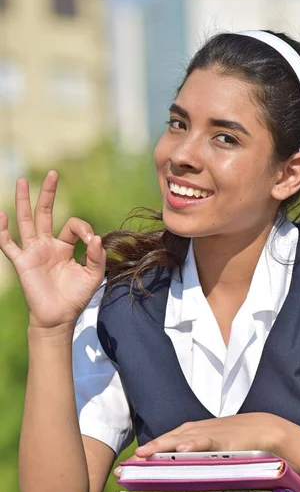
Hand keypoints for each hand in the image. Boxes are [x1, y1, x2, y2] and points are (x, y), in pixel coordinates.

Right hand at [0, 171, 105, 328]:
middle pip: (45, 213)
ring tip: (21, 181)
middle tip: (53, 173)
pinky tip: (0, 215)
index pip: (73, 225)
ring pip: (26, 221)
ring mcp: (33, 252)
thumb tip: (96, 238)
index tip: (92, 243)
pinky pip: (8, 244)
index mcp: (64, 247)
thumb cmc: (75, 297)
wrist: (59, 317)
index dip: (84, 229)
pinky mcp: (22, 262)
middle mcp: (47, 245)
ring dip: (24, 201)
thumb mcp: (93, 276)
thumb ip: (97, 256)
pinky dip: (2, 231)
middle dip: (48, 194)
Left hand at [114, 414, 288, 475]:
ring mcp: (208, 433)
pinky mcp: (223, 439)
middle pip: (165, 441)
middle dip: (145, 453)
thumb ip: (193, 456)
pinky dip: (193, 443)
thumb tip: (174, 474)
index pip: (162, 444)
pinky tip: (182, 449)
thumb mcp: (209, 446)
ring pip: (180, 439)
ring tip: (145, 455)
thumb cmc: (234, 439)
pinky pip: (206, 440)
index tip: (124, 468)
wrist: (263, 427)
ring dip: (161, 446)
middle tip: (125, 466)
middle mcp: (194, 431)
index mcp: (189, 433)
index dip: (144, 454)